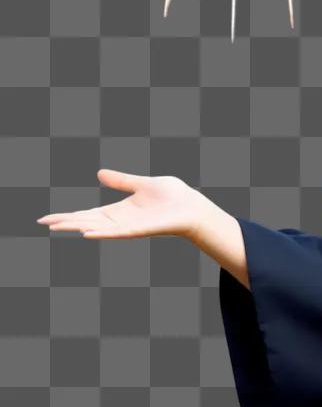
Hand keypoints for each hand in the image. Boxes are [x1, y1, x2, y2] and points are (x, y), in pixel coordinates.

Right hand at [35, 169, 214, 241]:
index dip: (67, 216)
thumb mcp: (141, 184)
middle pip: (87, 222)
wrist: (192, 206)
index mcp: (118, 211)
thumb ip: (121, 181)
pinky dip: (102, 233)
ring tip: (57, 227)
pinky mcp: (139, 230)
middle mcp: (120, 221)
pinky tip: (87, 233)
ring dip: (78, 227)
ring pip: (97, 228)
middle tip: (44, 223)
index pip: (87, 214)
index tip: (46, 219)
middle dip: (66, 222)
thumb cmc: (171, 196)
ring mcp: (128, 227)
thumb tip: (99, 173)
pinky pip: (117, 233)